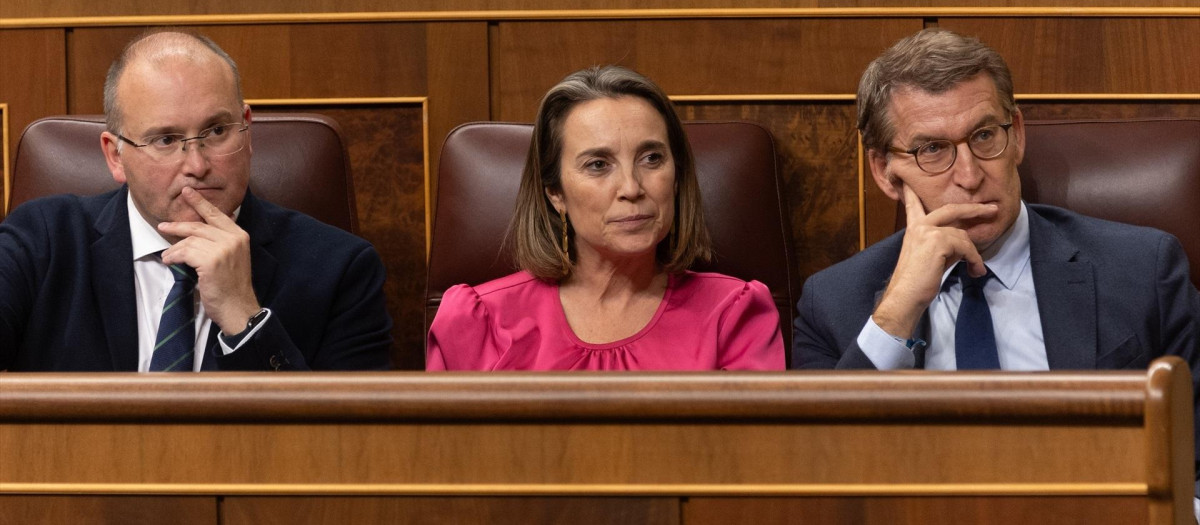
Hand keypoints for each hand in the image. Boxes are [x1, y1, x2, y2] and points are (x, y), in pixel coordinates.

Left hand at [158, 187, 259, 334]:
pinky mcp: (211, 261)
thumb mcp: (233, 258)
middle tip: (163, 225)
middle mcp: (233, 239)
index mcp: (240, 236)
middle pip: (199, 225)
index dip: (200, 203)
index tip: (188, 192)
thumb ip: (222, 242)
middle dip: (178, 225)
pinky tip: (169, 261)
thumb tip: (200, 229)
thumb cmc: (232, 286)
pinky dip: (173, 256)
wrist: (238, 308)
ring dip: (174, 249)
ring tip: (168, 256)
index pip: (217, 214)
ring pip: (190, 240)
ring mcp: (223, 249)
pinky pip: (184, 252)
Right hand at [872, 184, 996, 338]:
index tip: (910, 182)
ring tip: (976, 269)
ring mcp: (928, 232)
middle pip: (951, 209)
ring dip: (974, 253)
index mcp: (913, 230)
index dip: (914, 193)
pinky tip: (974, 271)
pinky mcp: (938, 241)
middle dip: (975, 208)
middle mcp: (919, 227)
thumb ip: (941, 246)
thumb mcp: (927, 258)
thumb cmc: (914, 283)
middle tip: (991, 209)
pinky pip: (966, 246)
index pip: (913, 206)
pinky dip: (974, 260)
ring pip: (962, 234)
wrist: (905, 296)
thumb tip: (962, 246)